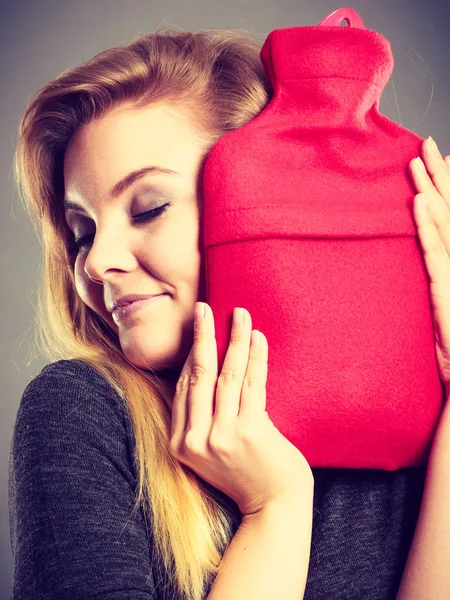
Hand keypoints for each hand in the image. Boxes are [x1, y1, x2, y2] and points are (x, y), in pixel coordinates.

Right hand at [169, 303, 313, 516]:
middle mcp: (196, 440)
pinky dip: (256, 357)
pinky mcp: (250, 432)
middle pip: (198, 375)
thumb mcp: (210, 450)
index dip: (190, 353)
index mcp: (181, 443)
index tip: (197, 328)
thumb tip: (201, 373)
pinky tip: (258, 337)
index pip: (183, 387)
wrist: (274, 506)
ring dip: (234, 339)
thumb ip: (200, 419)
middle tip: (203, 307)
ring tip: (240, 314)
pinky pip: (253, 384)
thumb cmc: (245, 473)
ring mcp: (222, 436)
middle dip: (202, 336)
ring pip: (226, 374)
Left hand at [409, 137, 449, 394]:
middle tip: (426, 144)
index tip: (434, 161)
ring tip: (419, 163)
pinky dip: (429, 228)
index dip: (444, 188)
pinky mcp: (448, 289)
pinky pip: (437, 254)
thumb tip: (426, 252)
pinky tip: (420, 206)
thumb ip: (436, 272)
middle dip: (439, 177)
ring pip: (445, 225)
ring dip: (432, 192)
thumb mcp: (442, 304)